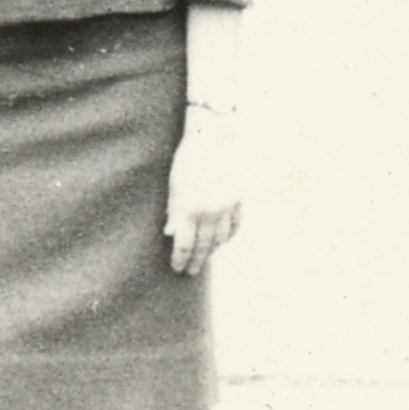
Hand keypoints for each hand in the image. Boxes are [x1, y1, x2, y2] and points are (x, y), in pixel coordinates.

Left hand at [165, 108, 241, 276]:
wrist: (214, 138)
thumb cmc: (188, 159)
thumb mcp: (174, 183)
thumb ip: (173, 209)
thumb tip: (170, 233)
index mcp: (189, 207)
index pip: (183, 244)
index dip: (179, 259)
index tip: (176, 268)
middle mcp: (209, 212)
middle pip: (202, 246)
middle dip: (196, 260)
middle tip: (191, 272)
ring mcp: (226, 207)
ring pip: (220, 239)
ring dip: (212, 251)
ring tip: (204, 258)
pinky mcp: (238, 200)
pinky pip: (235, 226)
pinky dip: (228, 237)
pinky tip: (221, 242)